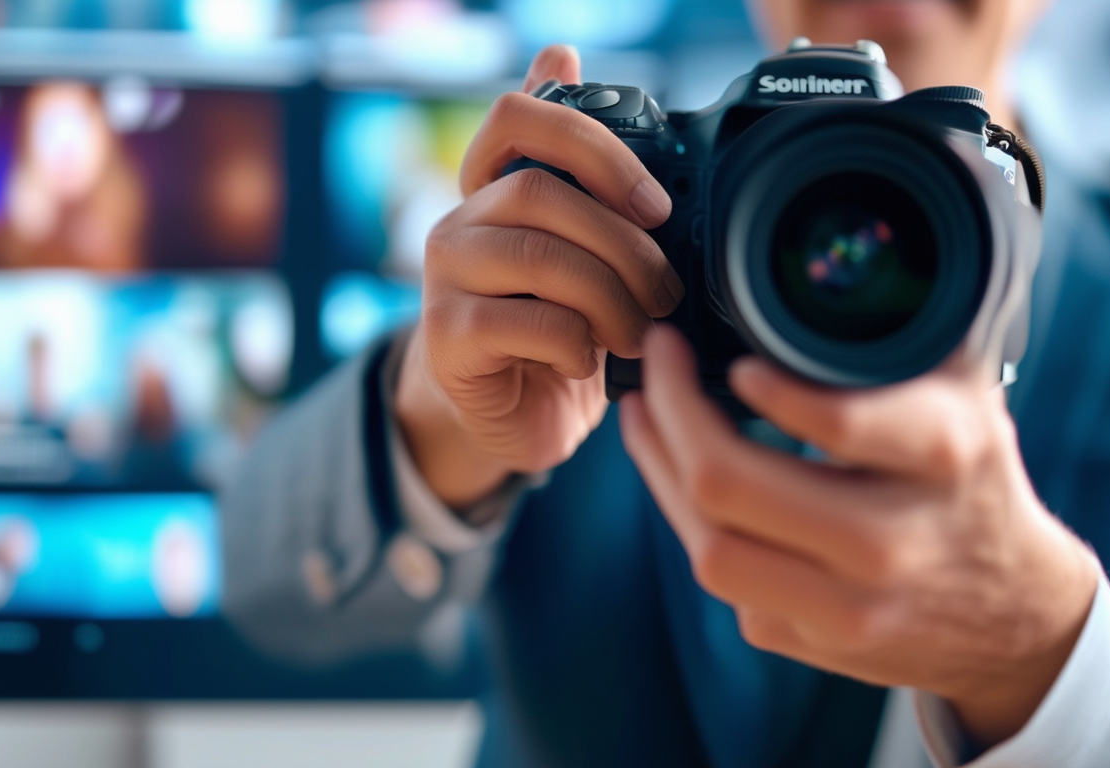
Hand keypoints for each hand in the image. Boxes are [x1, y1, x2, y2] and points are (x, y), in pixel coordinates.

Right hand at [396, 45, 682, 508]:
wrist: (515, 415)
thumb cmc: (556, 326)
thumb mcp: (581, 247)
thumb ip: (579, 170)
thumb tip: (561, 51)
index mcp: (494, 185)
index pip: (518, 114)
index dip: (592, 145)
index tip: (654, 203)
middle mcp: (458, 220)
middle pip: (540, 191)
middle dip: (624, 244)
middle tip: (666, 291)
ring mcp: (442, 278)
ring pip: (539, 257)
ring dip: (611, 299)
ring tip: (639, 331)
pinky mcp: (446, 337)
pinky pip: (527, 322)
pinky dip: (578, 344)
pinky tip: (588, 361)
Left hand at [619, 324, 1099, 746]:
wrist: (1012, 616)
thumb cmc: (972, 483)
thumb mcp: (967, 398)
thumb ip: (902, 336)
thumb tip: (813, 270)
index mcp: (942, 459)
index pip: (837, 423)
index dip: (766, 387)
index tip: (731, 354)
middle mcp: (892, 542)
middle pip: (729, 485)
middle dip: (671, 409)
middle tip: (660, 358)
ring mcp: (845, 606)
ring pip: (708, 544)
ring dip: (659, 465)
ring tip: (644, 410)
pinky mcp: (806, 641)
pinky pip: (719, 572)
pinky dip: (685, 513)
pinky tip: (674, 468)